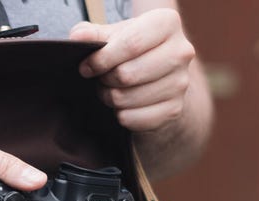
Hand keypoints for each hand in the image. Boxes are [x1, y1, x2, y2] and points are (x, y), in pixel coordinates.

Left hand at [69, 9, 196, 132]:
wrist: (158, 76)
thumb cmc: (133, 50)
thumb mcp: (114, 35)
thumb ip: (94, 34)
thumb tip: (77, 37)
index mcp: (167, 23)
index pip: (130, 44)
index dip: (102, 59)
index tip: (86, 67)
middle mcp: (181, 51)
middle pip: (127, 74)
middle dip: (105, 80)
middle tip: (101, 79)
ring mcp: (181, 83)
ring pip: (127, 98)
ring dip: (110, 98)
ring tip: (111, 90)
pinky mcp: (174, 109)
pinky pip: (133, 119)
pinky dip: (120, 115)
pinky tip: (123, 105)